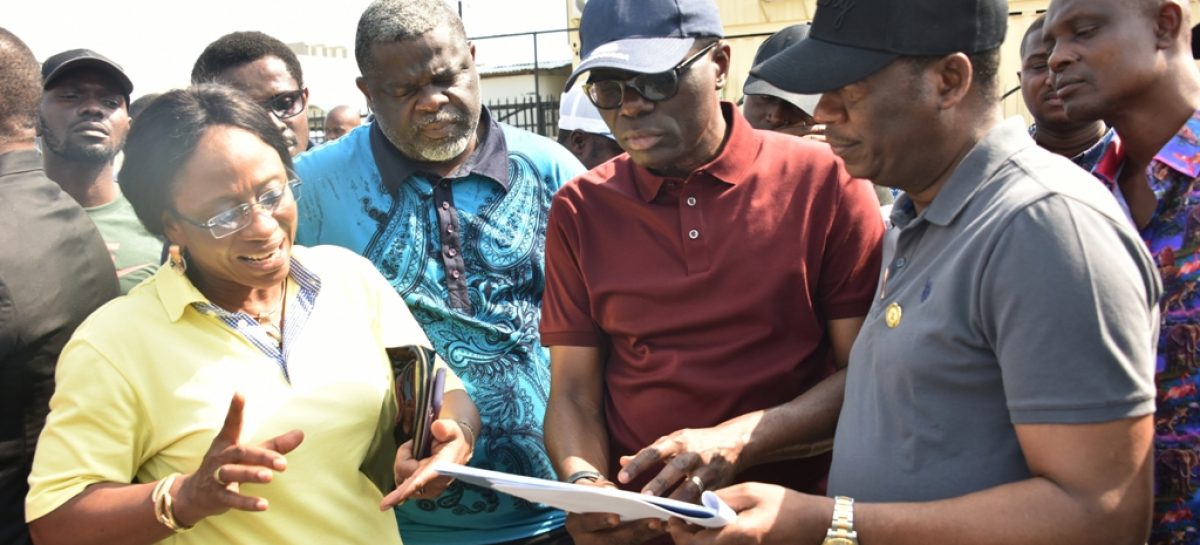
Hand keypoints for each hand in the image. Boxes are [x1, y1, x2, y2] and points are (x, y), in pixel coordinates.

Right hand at [173, 393, 304, 526]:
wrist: (193, 494)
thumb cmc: (227, 466)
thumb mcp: (249, 454)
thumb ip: (275, 445)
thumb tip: (301, 433)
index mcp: (227, 443)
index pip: (232, 424)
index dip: (235, 409)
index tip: (239, 393)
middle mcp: (221, 457)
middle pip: (241, 453)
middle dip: (262, 456)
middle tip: (282, 463)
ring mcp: (216, 477)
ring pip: (232, 473)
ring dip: (250, 474)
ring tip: (269, 477)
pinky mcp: (217, 496)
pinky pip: (232, 499)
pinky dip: (247, 502)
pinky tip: (264, 505)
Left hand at [380, 418, 472, 507]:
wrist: (458, 449)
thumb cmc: (453, 438)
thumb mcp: (452, 428)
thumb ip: (445, 427)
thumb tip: (437, 427)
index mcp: (443, 468)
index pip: (422, 479)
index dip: (406, 489)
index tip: (389, 502)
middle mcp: (435, 484)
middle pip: (403, 474)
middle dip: (404, 456)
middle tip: (415, 443)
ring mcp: (427, 491)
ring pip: (399, 477)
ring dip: (403, 462)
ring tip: (418, 452)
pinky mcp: (421, 493)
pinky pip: (400, 482)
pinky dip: (403, 470)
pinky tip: (415, 462)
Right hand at [564, 479, 666, 544]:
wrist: (589, 508)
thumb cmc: (590, 494)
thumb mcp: (588, 488)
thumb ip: (596, 488)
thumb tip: (610, 492)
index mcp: (575, 524)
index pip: (586, 524)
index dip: (600, 520)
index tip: (615, 518)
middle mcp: (587, 542)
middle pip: (612, 540)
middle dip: (634, 530)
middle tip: (653, 522)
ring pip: (628, 543)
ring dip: (647, 533)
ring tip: (664, 522)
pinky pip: (635, 543)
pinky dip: (649, 534)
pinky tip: (664, 525)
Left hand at [618, 425, 747, 500]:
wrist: (734, 442)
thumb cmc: (696, 443)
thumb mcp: (674, 441)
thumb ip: (649, 452)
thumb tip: (622, 461)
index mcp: (678, 441)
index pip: (653, 452)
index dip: (638, 464)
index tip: (622, 477)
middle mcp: (693, 453)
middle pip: (675, 468)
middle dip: (660, 483)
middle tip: (644, 497)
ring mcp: (707, 468)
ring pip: (692, 486)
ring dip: (677, 500)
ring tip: (663, 513)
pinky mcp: (720, 483)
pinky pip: (706, 499)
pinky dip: (695, 510)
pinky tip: (682, 520)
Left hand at [668, 483, 824, 544]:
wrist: (814, 524)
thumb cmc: (785, 505)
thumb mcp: (752, 491)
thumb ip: (723, 497)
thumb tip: (700, 503)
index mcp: (738, 533)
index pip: (697, 542)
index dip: (679, 532)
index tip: (671, 518)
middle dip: (684, 537)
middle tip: (677, 520)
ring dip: (697, 539)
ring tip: (691, 521)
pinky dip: (711, 539)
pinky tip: (710, 526)